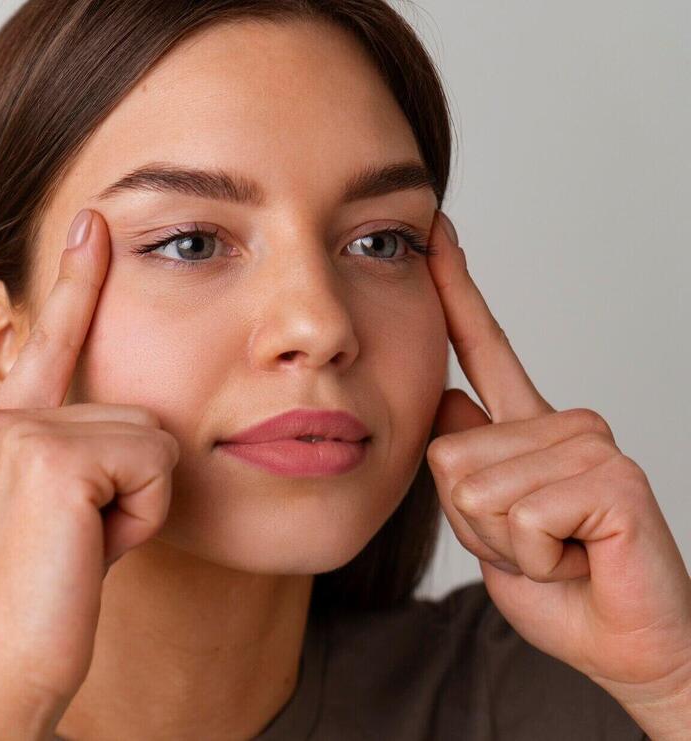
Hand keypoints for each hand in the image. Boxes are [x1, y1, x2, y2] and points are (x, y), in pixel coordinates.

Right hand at [0, 208, 179, 723]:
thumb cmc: (39, 608)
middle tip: (82, 543)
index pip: (47, 345)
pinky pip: (154, 463)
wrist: (2, 673)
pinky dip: (142, 516)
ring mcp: (18, 434)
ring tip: (83, 550)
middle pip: (134, 410)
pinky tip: (92, 550)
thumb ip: (76, 461)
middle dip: (133, 486)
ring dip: (138, 504)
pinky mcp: (53, 457)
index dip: (74, 284)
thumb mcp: (55, 520)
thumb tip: (139, 433)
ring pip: (151, 436)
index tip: (92, 222)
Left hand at [424, 210, 690, 723]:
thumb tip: (450, 397)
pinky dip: (532, 556)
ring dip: (504, 544)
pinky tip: (578, 556)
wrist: (626, 646)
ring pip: (475, 488)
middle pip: (448, 452)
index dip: (457, 291)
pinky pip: (517, 515)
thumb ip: (472, 462)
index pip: (487, 348)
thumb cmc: (565, 590)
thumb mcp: (493, 527)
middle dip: (472, 522)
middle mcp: (563, 424)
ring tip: (559, 552)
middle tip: (534, 545)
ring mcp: (591, 443)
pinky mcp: (613, 476)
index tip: (436, 232)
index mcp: (531, 430)